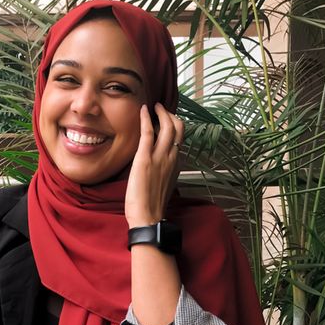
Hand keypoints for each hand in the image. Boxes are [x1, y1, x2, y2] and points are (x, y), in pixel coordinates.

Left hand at [125, 104, 183, 226]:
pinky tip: (143, 110)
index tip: (167, 120)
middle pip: (178, 127)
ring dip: (161, 113)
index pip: (181, 138)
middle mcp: (172, 157)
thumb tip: (160, 164)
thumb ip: (165, 170)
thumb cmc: (152, 205)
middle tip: (161, 109)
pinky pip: (148, 132)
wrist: (148, 217)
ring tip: (155, 107)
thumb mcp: (164, 184)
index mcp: (176, 163)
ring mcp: (160, 157)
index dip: (175, 125)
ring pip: (167, 126)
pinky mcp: (145, 159)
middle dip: (171, 114)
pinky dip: (146, 118)